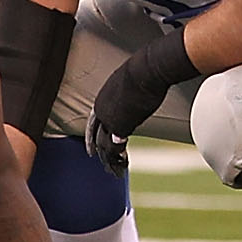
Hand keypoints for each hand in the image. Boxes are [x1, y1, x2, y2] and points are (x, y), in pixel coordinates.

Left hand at [84, 39, 187, 172]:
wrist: (148, 69)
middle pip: (97, 136)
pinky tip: (124, 164)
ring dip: (110, 161)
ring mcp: (109, 118)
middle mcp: (101, 109)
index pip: (94, 123)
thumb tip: (140, 91)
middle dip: (100, 152)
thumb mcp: (132, 82)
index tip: (94, 148)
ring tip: (116, 172)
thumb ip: (130, 93)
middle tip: (105, 165)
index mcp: (102, 98)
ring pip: (104, 145)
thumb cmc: (146, 70)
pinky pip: (116, 148)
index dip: (93, 137)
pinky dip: (119, 158)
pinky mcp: (120, 126)